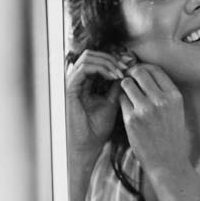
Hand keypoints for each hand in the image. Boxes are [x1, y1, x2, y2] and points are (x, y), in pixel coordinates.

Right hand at [65, 48, 134, 162]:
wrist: (87, 146)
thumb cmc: (97, 129)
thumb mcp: (112, 103)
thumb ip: (116, 87)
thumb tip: (128, 72)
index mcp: (85, 83)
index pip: (97, 60)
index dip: (114, 59)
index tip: (130, 65)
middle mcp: (76, 81)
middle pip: (91, 54)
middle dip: (111, 57)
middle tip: (126, 65)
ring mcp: (72, 83)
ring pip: (88, 57)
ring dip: (107, 62)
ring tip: (120, 72)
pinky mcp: (70, 88)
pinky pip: (84, 69)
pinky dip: (101, 69)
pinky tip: (113, 76)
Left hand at [118, 62, 192, 178]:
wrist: (168, 164)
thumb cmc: (172, 138)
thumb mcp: (176, 111)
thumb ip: (164, 93)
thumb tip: (147, 74)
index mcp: (174, 96)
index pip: (155, 69)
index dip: (144, 68)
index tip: (139, 73)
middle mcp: (161, 100)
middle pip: (139, 72)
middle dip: (132, 74)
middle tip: (129, 80)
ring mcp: (145, 109)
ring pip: (127, 84)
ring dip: (125, 87)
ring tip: (128, 96)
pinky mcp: (131, 120)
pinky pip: (121, 100)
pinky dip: (122, 102)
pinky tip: (127, 110)